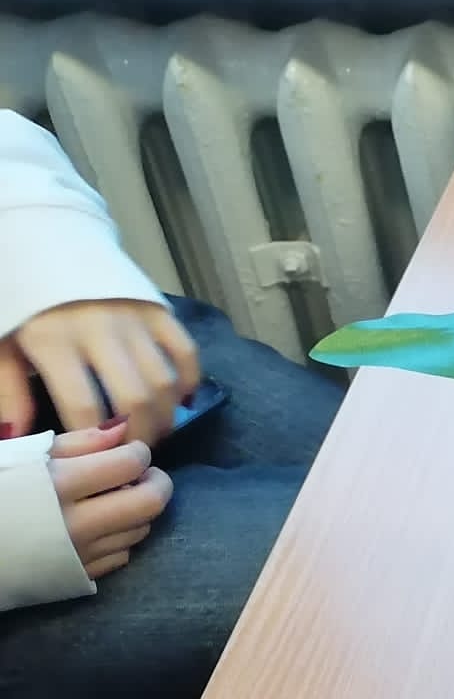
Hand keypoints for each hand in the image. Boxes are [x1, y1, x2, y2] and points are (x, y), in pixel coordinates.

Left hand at [0, 300, 200, 444]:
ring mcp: (134, 319)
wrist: (48, 241)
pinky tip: (181, 401)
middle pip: (135, 399)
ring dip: (166, 416)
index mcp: (54, 340)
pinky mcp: (158, 310)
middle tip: (135, 452)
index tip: (98, 457)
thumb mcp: (3, 344)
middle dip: (140, 436)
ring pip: (165, 381)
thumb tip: (17, 437)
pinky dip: (190, 382)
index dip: (96, 441)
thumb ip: (9, 391)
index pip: (84, 407)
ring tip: (156, 432)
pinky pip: (186, 353)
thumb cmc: (22, 301)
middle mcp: (99, 330)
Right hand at [49, 420, 172, 580]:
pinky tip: (102, 525)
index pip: (129, 464)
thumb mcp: (17, 456)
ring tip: (117, 496)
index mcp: (58, 485)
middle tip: (144, 473)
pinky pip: (121, 555)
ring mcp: (80, 555)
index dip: (138, 452)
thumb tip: (122, 430)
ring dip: (138, 509)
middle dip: (156, 481)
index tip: (131, 450)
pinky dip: (121, 536)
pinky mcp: (77, 578)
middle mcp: (76, 523)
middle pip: (150, 502)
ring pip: (140, 529)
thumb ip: (74, 444)